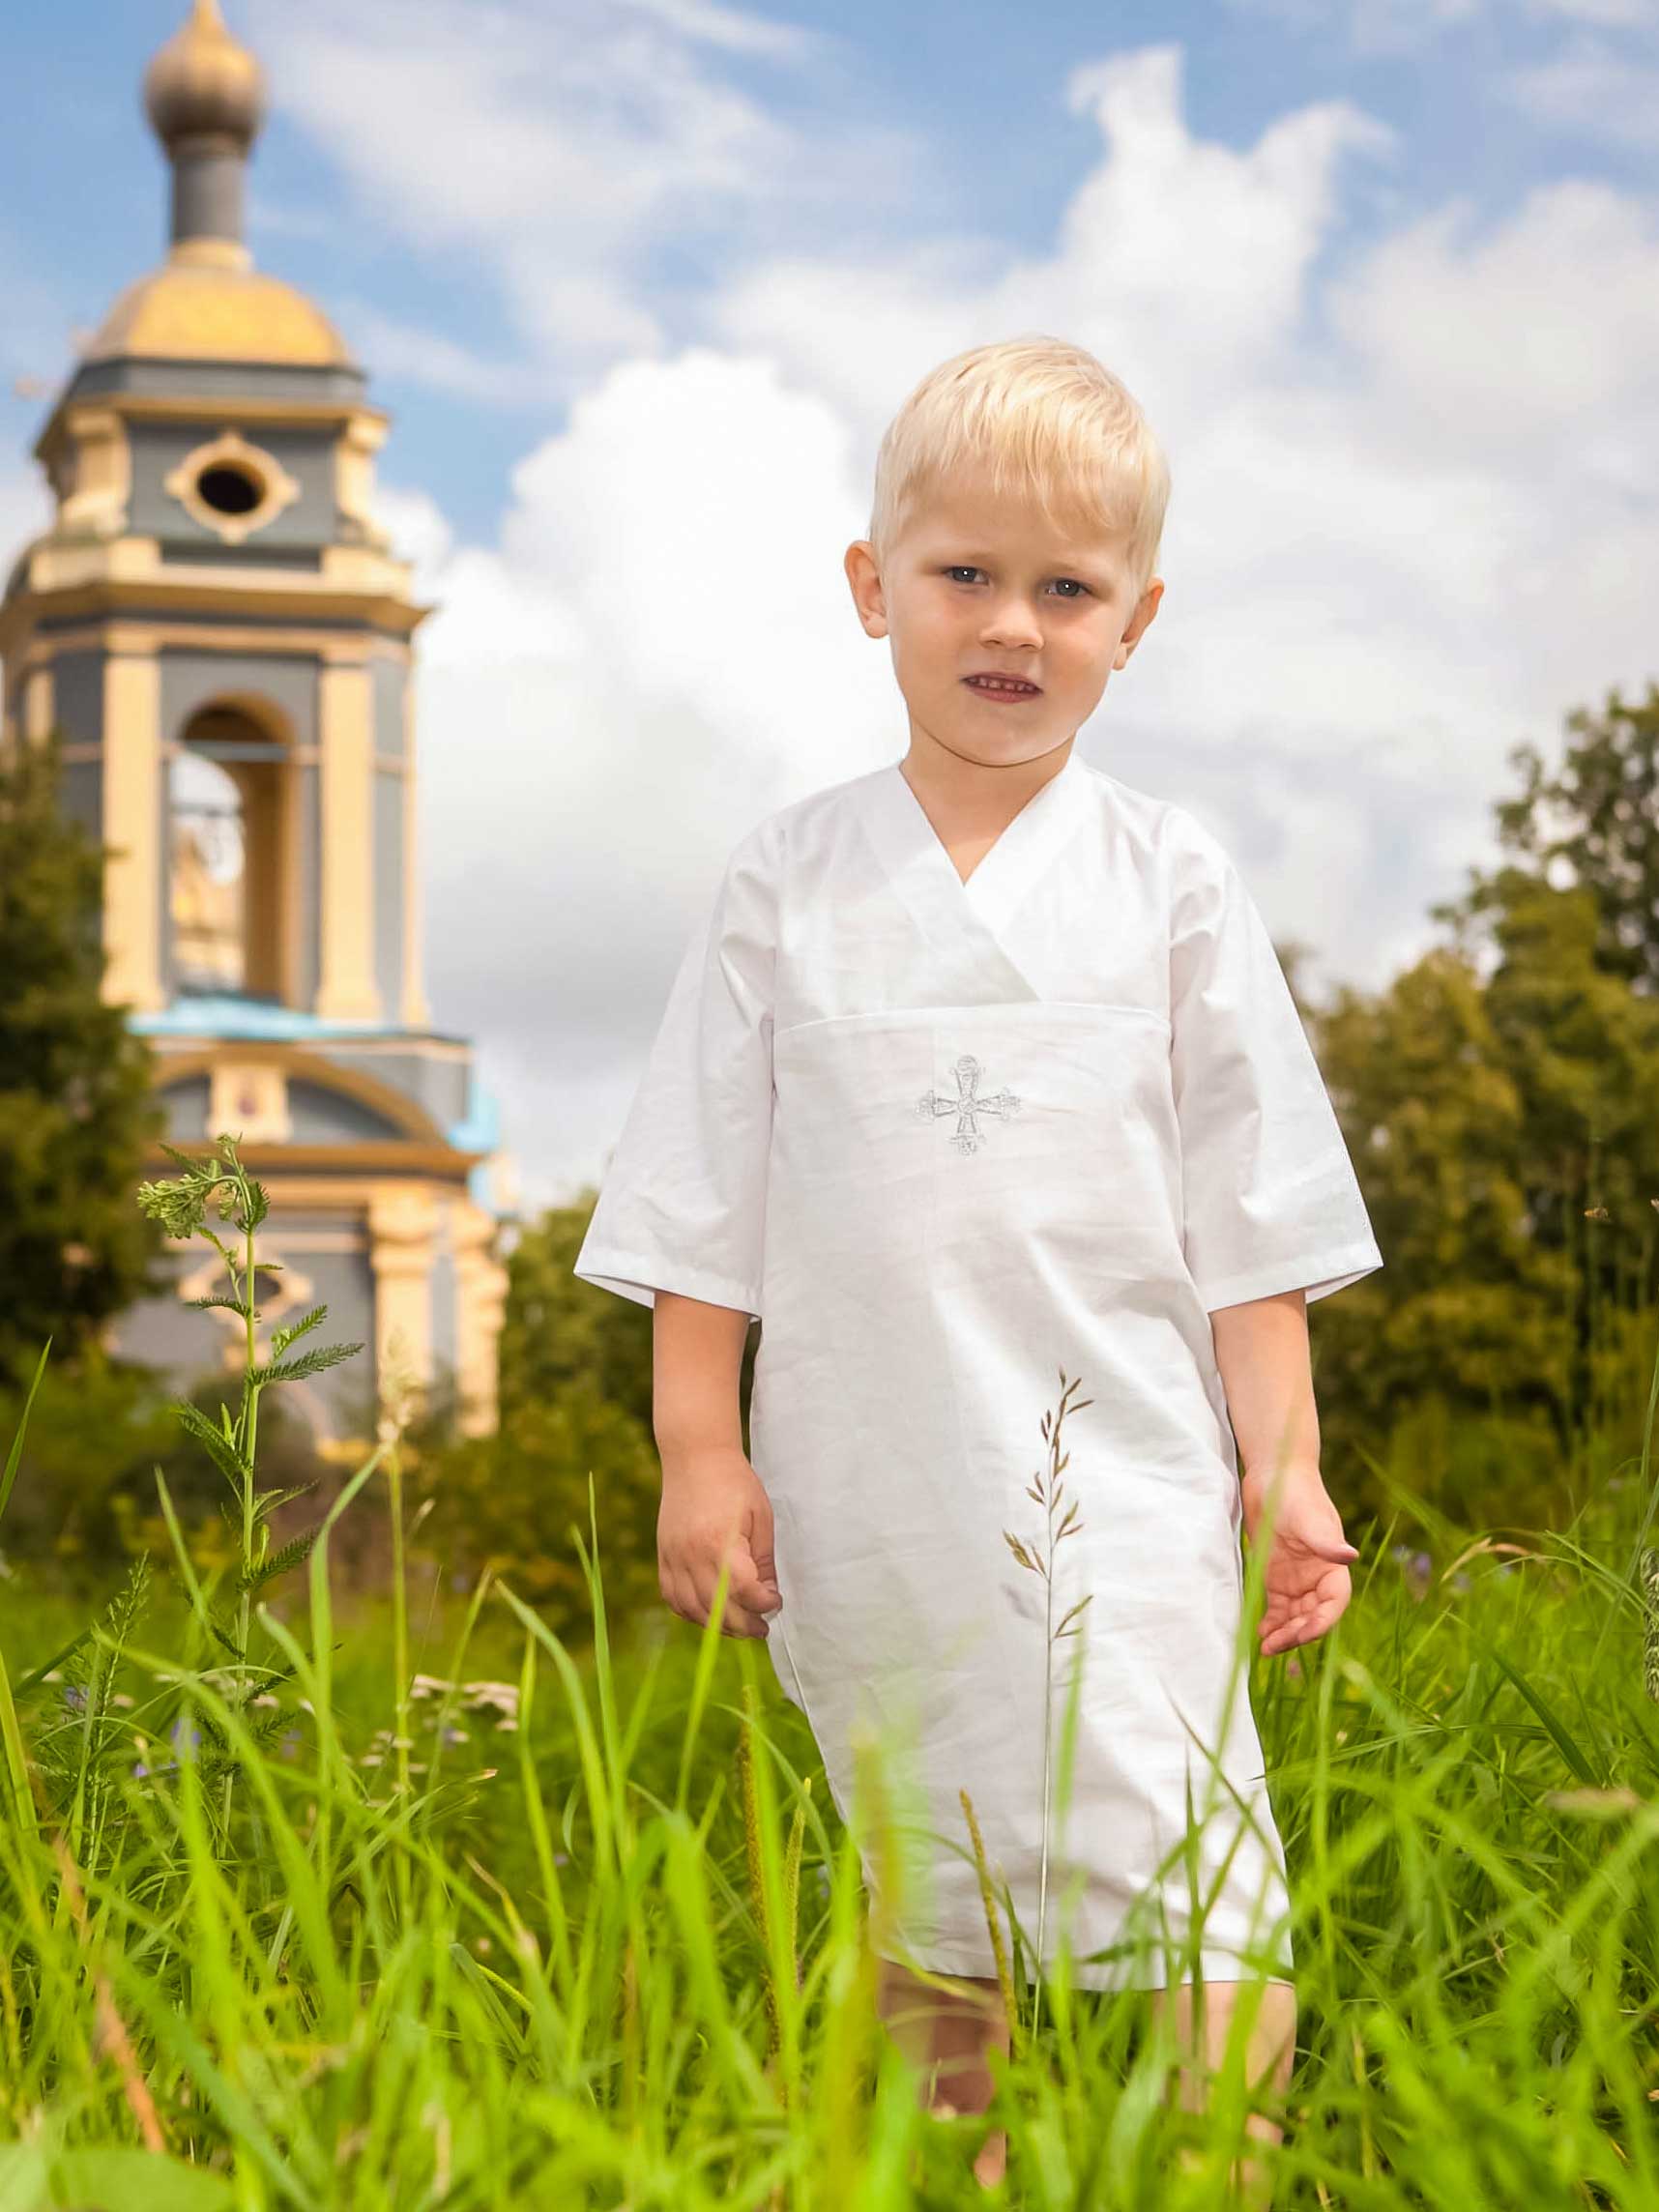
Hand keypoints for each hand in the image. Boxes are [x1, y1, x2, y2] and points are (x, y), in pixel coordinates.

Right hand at [657, 1444, 783, 1639]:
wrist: (695, 1457)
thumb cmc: (734, 1482)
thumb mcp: (760, 1517)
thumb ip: (764, 1560)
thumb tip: (769, 1595)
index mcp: (720, 1541)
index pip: (743, 1591)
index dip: (763, 1604)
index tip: (775, 1601)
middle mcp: (692, 1555)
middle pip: (717, 1610)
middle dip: (744, 1625)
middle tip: (762, 1627)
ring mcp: (673, 1557)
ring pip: (692, 1611)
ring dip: (718, 1626)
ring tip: (739, 1625)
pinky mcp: (663, 1557)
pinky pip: (673, 1598)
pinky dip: (691, 1612)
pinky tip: (710, 1613)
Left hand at [1240, 1464, 1358, 1656]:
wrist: (1273, 1476)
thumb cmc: (1297, 1494)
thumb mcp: (1309, 1518)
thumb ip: (1326, 1541)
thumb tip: (1351, 1556)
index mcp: (1332, 1567)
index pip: (1333, 1604)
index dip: (1321, 1623)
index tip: (1303, 1634)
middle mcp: (1316, 1578)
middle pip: (1312, 1616)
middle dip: (1296, 1634)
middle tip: (1274, 1647)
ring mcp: (1296, 1579)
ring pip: (1294, 1617)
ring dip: (1283, 1634)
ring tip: (1265, 1648)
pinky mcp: (1275, 1576)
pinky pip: (1276, 1608)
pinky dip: (1271, 1622)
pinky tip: (1259, 1631)